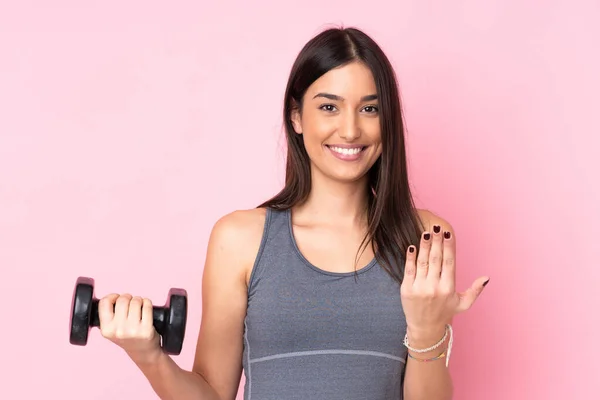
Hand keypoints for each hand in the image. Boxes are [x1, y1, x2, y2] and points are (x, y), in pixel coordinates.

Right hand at [98, 293, 161, 363]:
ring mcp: (133, 330)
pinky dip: (147, 303)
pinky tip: (146, 308)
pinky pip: (147, 305)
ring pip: (135, 301)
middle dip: (128, 297)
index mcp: (106, 329)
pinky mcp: (146, 330)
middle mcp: (118, 331)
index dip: (112, 296)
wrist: (143, 352)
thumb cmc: (127, 337)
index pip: (104, 303)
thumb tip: (112, 297)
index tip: (117, 298)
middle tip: (131, 303)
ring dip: (139, 300)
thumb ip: (109, 315)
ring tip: (139, 306)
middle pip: (122, 299)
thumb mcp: (111, 329)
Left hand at [400, 225, 488, 341]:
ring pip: (423, 262)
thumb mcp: (462, 304)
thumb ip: (475, 291)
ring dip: (423, 246)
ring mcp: (420, 288)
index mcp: (448, 288)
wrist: (424, 328)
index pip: (449, 263)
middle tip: (436, 227)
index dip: (449, 247)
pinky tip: (412, 246)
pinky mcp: (407, 289)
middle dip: (436, 241)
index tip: (448, 233)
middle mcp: (435, 287)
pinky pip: (409, 270)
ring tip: (425, 232)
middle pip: (436, 259)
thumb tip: (486, 278)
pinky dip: (410, 257)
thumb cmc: (445, 313)